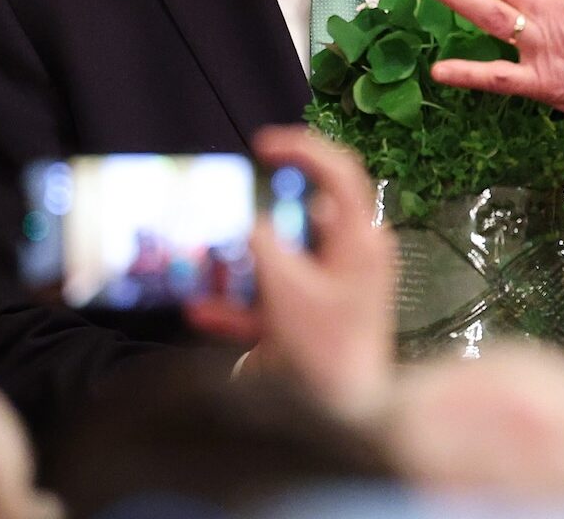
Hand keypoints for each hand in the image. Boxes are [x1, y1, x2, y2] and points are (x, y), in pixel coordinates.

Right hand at [187, 126, 395, 420]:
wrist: (340, 418)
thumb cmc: (327, 354)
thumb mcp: (287, 291)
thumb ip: (265, 246)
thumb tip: (251, 219)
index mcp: (360, 241)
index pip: (340, 172)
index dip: (303, 149)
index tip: (263, 145)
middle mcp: (351, 258)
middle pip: (301, 216)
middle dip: (256, 219)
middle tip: (224, 215)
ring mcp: (333, 287)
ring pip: (281, 257)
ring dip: (241, 265)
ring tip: (204, 265)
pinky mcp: (313, 315)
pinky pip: (272, 297)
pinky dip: (240, 303)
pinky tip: (202, 310)